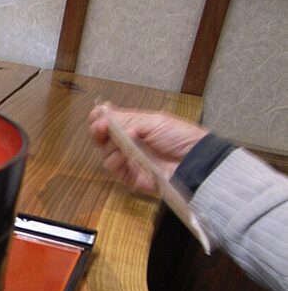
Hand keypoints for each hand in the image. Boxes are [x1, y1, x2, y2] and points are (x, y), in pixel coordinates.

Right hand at [88, 103, 208, 192]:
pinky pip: (113, 169)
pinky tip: (124, 155)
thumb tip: (100, 113)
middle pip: (102, 138)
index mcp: (133, 127)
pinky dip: (115, 161)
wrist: (193, 160)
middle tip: (101, 128)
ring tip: (121, 144)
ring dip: (109, 146)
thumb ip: (125, 120)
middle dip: (98, 131)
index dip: (100, 119)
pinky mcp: (129, 177)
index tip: (97, 116)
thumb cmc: (177, 136)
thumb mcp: (152, 122)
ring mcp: (128, 160)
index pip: (109, 122)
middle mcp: (127, 143)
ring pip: (105, 153)